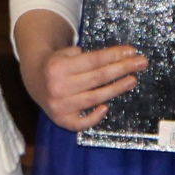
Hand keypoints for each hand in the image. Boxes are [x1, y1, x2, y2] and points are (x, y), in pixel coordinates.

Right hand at [22, 43, 146, 130]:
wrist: (33, 80)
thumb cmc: (56, 65)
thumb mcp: (63, 53)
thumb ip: (84, 55)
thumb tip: (117, 58)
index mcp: (58, 67)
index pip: (93, 60)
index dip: (114, 55)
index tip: (132, 51)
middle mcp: (58, 87)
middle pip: (98, 77)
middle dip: (122, 69)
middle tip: (141, 63)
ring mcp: (60, 106)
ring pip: (95, 97)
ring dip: (116, 89)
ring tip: (132, 80)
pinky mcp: (61, 120)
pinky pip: (81, 123)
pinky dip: (95, 117)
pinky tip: (107, 107)